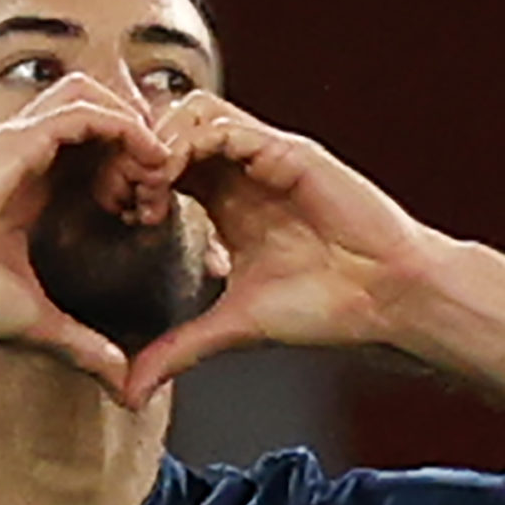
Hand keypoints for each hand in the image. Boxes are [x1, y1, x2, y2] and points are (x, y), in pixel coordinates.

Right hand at [0, 73, 179, 396]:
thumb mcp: (38, 321)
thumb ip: (81, 344)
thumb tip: (118, 381)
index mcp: (27, 188)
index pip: (88, 153)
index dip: (128, 173)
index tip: (149, 216)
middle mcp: (23, 156)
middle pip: (96, 114)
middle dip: (137, 143)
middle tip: (161, 187)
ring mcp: (18, 141)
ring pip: (93, 99)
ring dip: (134, 126)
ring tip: (158, 167)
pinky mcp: (17, 139)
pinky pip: (85, 110)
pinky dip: (124, 125)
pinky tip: (148, 158)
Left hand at [120, 94, 441, 406]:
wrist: (385, 300)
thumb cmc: (323, 308)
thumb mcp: (232, 327)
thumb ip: (178, 350)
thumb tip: (130, 393)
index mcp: (227, 200)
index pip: (162, 163)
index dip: (130, 180)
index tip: (119, 218)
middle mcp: (243, 170)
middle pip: (168, 126)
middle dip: (134, 155)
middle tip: (121, 199)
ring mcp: (265, 155)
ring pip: (191, 111)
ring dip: (158, 145)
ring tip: (149, 190)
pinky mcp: (287, 152)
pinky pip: (224, 124)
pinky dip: (189, 143)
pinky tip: (176, 182)